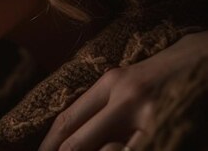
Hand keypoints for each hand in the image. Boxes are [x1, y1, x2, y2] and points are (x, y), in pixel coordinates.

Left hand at [38, 30, 207, 150]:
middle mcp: (126, 98)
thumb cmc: (165, 77)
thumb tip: (68, 138)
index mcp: (111, 83)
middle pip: (78, 141)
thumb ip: (101, 106)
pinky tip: (119, 150)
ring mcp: (150, 117)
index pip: (68, 120)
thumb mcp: (128, 83)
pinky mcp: (170, 128)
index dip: (49, 144)